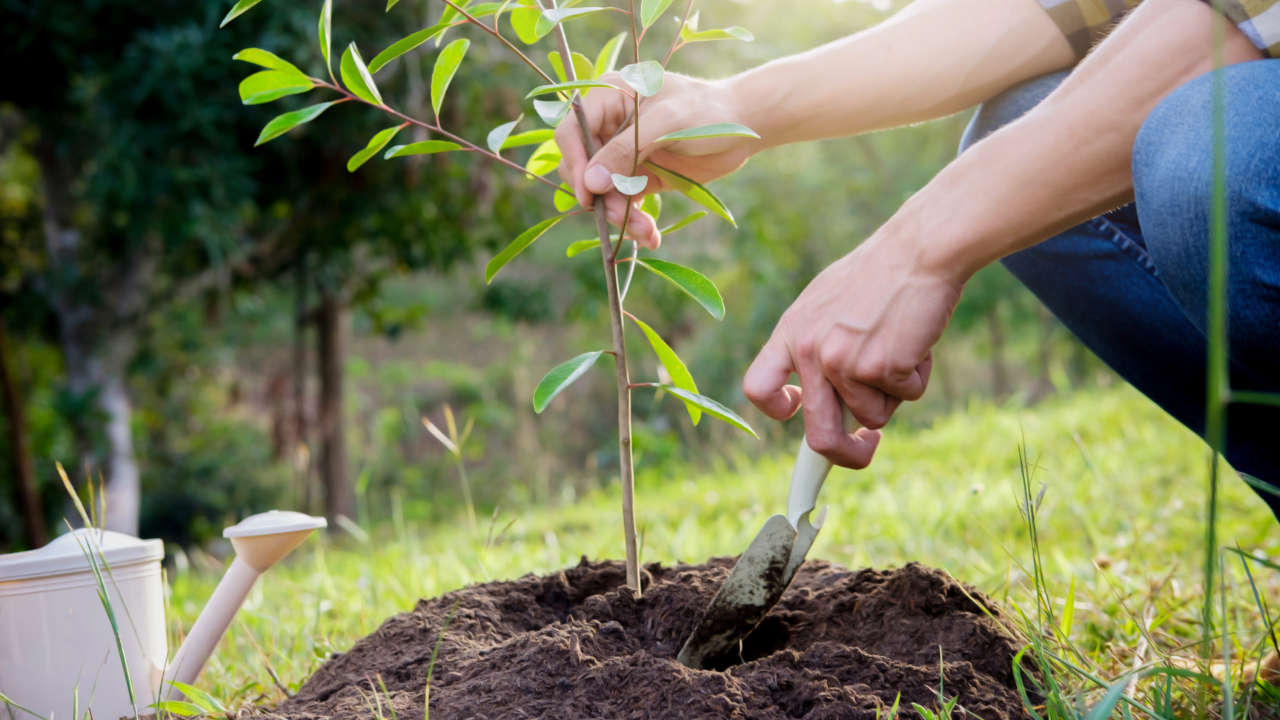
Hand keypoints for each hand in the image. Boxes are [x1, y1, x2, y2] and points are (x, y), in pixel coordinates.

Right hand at [554, 72, 758, 248]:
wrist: (744, 128)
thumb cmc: (707, 112)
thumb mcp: (667, 124)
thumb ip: (626, 150)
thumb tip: (590, 182)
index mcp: (610, 99)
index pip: (572, 131)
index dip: (575, 162)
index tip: (588, 193)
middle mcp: (610, 127)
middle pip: (583, 168)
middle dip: (600, 197)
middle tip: (620, 218)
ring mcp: (623, 155)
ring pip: (603, 192)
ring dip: (620, 216)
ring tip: (646, 232)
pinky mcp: (639, 177)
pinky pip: (624, 203)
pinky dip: (634, 221)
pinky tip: (650, 236)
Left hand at [742, 228, 963, 467]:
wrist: (919, 250)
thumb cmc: (879, 275)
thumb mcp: (826, 304)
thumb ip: (816, 345)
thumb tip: (820, 398)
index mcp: (790, 333)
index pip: (758, 388)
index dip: (777, 410)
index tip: (798, 411)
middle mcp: (811, 352)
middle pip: (818, 434)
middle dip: (845, 455)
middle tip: (865, 449)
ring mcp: (845, 362)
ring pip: (874, 415)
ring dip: (894, 392)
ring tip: (901, 345)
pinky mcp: (883, 368)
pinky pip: (907, 397)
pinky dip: (918, 377)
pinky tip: (917, 340)